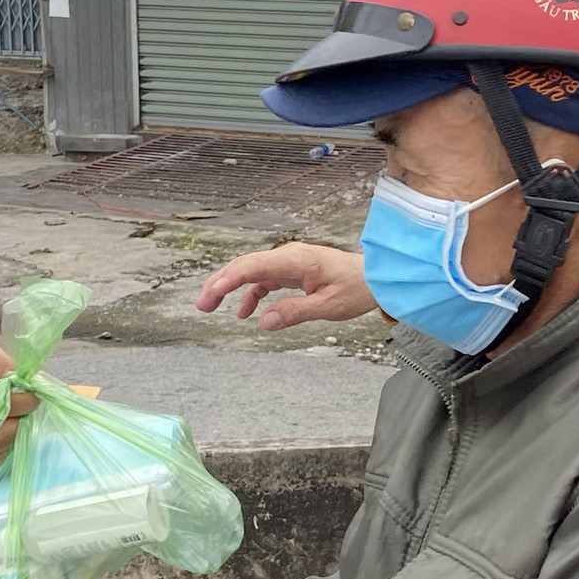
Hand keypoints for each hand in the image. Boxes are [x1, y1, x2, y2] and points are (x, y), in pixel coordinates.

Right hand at [196, 244, 376, 329]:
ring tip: (210, 306)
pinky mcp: (291, 271)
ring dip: (229, 287)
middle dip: (219, 283)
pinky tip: (245, 312)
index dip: (227, 280)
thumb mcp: (328, 306)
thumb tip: (264, 321)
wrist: (376, 278)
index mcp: (296, 260)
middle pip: (244, 265)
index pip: (252, 266)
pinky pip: (263, 279)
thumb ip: (294, 313)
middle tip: (202, 304)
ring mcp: (289, 263)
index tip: (210, 294)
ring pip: (250, 271)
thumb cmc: (357, 288)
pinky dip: (251, 293)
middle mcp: (289, 257)